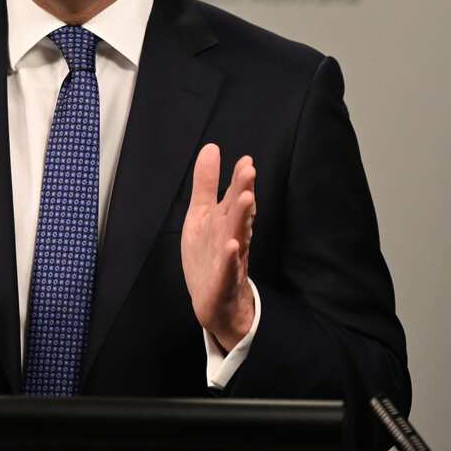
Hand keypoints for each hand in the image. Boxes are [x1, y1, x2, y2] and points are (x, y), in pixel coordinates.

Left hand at [181, 143, 255, 352]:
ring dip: (242, 218)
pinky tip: (231, 246)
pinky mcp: (223, 282)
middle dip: (243, 192)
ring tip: (247, 199)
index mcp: (225, 220)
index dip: (239, 180)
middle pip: (238, 212)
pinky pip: (228, 269)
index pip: (235, 197)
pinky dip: (230, 258)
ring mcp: (229, 260)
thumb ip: (207, 183)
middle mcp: (231, 236)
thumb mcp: (201, 215)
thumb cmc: (210, 255)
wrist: (215, 303)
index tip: (246, 160)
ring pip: (237, 236)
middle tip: (249, 171)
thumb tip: (211, 147)